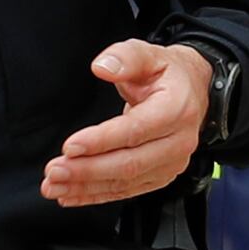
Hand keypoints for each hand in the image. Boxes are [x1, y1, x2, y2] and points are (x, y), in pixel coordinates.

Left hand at [45, 37, 209, 207]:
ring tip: (54, 186)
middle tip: (55, 171)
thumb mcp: (149, 54)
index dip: (101, 141)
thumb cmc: (169, 74)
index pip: (136, 130)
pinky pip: (126, 190)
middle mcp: (178, 141)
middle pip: (129, 163)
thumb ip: (125, 58)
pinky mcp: (160, 176)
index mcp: (176, 109)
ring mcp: (171, 163)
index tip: (70, 146)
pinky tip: (72, 195)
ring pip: (125, 182)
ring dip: (86, 187)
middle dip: (88, 170)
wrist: (194, 93)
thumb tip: (102, 67)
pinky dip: (96, 195)